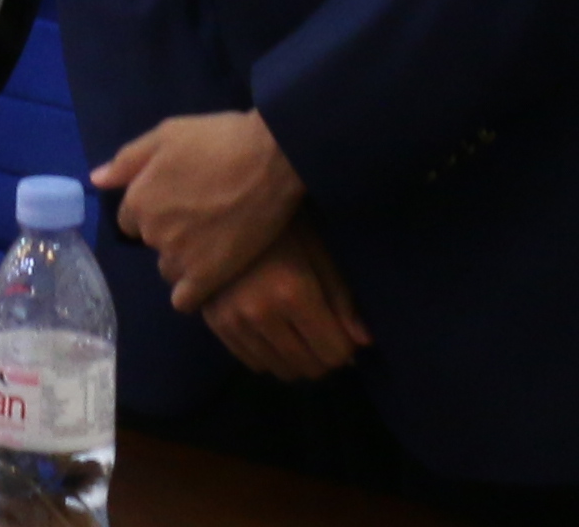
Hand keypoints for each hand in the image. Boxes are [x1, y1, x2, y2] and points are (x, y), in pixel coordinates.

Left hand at [92, 110, 307, 308]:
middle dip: (168, 232)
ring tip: (213, 243)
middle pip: (151, 242)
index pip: (129, 219)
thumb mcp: (166, 135)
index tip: (178, 201)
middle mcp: (153, 232)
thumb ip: (128, 161)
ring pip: (169, 269)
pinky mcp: (209, 276)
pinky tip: (210, 277)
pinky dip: (193, 291)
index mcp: (139, 199)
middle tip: (200, 218)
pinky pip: (186, 299)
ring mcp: (180, 257)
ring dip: (183, 261)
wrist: (272, 159)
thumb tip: (96, 180)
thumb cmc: (218, 140)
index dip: (152, 209)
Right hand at [197, 227, 372, 383]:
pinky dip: (270, 355)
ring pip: (280, 370)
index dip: (345, 346)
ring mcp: (232, 320)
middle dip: (324, 356)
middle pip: (308, 367)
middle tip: (324, 333)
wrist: (222, 208)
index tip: (343, 331)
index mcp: (292, 292)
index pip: (333, 352)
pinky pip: (253, 363)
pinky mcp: (214, 323)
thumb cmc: (283, 225)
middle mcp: (259, 313)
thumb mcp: (320, 252)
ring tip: (299, 332)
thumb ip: (342, 299)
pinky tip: (274, 331)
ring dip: (297, 359)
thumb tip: (364, 343)